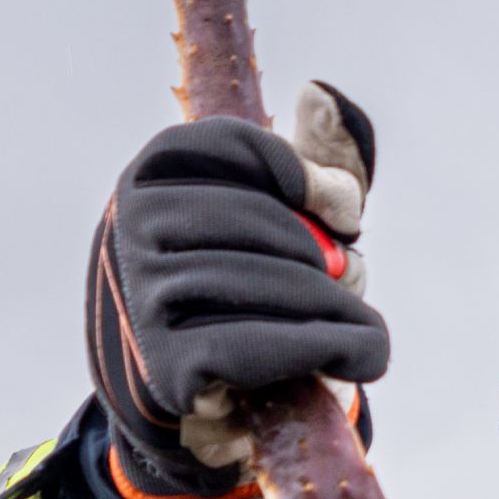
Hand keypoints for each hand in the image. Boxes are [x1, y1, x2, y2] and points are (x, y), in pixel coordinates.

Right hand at [84, 85, 386, 498]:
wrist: (185, 403)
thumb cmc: (236, 296)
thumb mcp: (271, 221)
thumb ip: (307, 163)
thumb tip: (322, 95)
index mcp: (152, 177)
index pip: (235, 147)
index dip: (303, 177)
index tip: (345, 215)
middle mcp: (131, 230)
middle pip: (255, 221)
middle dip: (323, 256)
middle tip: (358, 280)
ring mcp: (141, 299)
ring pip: (261, 284)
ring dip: (336, 308)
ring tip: (367, 327)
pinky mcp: (165, 367)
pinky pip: (259, 347)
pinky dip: (326, 348)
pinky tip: (363, 354)